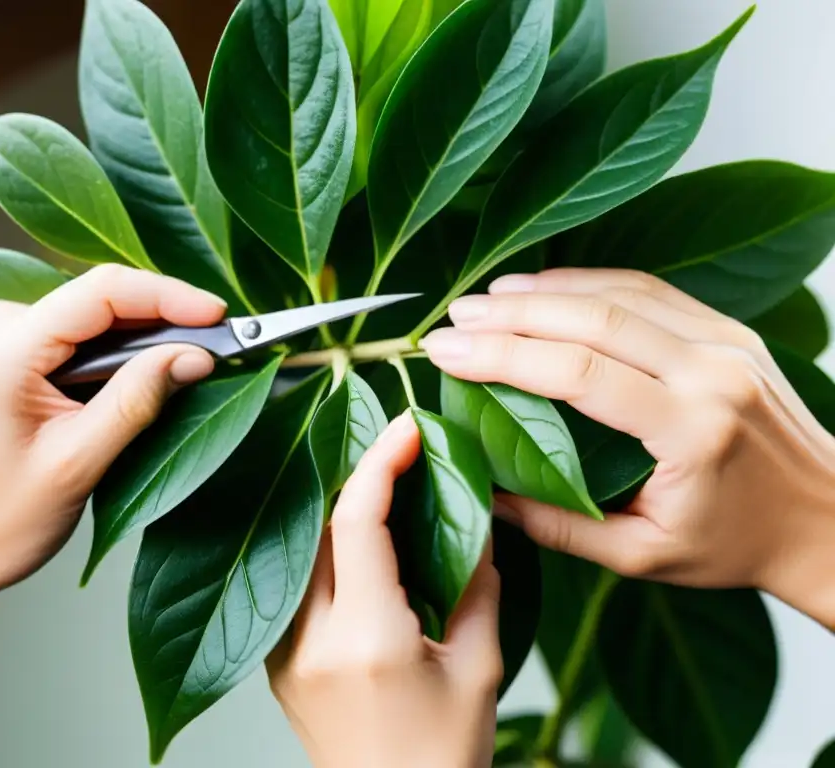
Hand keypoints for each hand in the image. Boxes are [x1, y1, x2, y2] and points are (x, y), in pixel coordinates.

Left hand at [0, 264, 226, 620]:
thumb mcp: (78, 464)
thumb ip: (137, 401)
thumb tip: (194, 356)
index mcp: (3, 354)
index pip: (101, 293)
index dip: (168, 296)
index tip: (219, 315)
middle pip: (100, 299)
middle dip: (164, 320)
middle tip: (218, 348)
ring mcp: (0, 342)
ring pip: (93, 318)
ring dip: (143, 340)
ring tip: (187, 369)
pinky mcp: (10, 359)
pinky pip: (77, 338)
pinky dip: (118, 355)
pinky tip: (145, 379)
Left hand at [267, 413, 500, 767]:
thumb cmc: (444, 756)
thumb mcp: (480, 667)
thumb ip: (476, 584)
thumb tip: (473, 517)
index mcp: (367, 639)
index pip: (357, 520)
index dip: (382, 460)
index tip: (410, 427)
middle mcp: (310, 640)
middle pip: (319, 523)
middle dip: (358, 474)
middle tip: (401, 449)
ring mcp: (281, 652)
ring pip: (299, 546)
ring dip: (337, 505)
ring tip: (382, 480)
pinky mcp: (273, 662)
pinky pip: (292, 581)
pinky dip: (323, 545)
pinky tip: (355, 536)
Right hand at [422, 268, 834, 627]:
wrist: (827, 522)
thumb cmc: (736, 547)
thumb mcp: (643, 557)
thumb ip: (558, 525)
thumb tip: (482, 492)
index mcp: (692, 430)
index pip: (578, 374)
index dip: (503, 356)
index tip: (447, 352)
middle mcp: (713, 373)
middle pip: (595, 319)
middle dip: (513, 313)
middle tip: (455, 316)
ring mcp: (727, 342)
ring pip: (621, 293)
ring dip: (547, 290)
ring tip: (488, 298)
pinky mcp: (730, 330)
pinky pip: (650, 290)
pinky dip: (591, 284)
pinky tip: (548, 289)